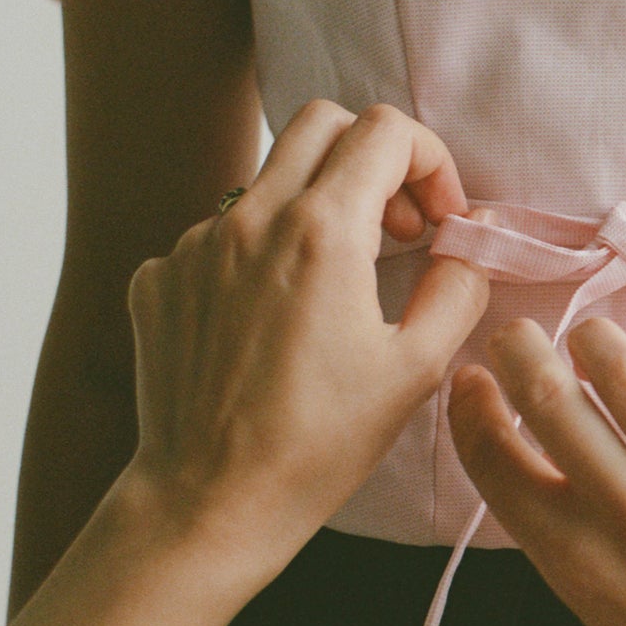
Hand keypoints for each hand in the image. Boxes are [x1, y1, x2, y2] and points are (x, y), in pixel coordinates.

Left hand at [122, 99, 493, 584]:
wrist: (208, 502)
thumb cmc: (316, 445)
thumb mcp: (416, 369)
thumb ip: (458, 286)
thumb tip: (468, 244)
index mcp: (321, 231)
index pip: (384, 131)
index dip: (429, 162)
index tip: (438, 221)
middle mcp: (249, 219)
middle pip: (320, 123)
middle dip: (372, 160)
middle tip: (397, 229)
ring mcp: (193, 244)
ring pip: (267, 180)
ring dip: (315, 208)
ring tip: (336, 284)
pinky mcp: (157, 277)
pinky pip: (218, 233)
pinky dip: (259, 255)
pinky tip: (272, 322)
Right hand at [444, 314, 625, 625]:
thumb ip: (577, 549)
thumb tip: (557, 469)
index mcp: (580, 564)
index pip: (498, 460)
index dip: (472, 409)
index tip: (474, 383)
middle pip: (550, 396)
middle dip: (520, 349)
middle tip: (520, 336)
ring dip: (600, 344)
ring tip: (599, 347)